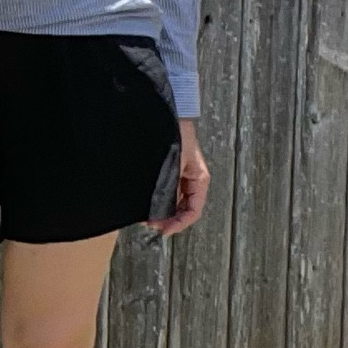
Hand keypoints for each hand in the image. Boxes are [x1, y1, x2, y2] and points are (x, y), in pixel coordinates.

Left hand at [149, 120, 209, 237]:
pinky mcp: (170, 171)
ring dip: (163, 210)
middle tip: (153, 225)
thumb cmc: (175, 135)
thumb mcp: (174, 166)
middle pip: (184, 208)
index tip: (164, 231)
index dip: (179, 224)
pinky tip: (148, 203)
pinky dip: (159, 200)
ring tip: (148, 216)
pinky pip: (167, 191)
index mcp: (199, 179)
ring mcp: (181, 175)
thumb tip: (159, 210)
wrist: (167, 116)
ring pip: (175, 201)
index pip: (193, 211)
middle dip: (169, 219)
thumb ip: (169, 188)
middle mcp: (191, 179)